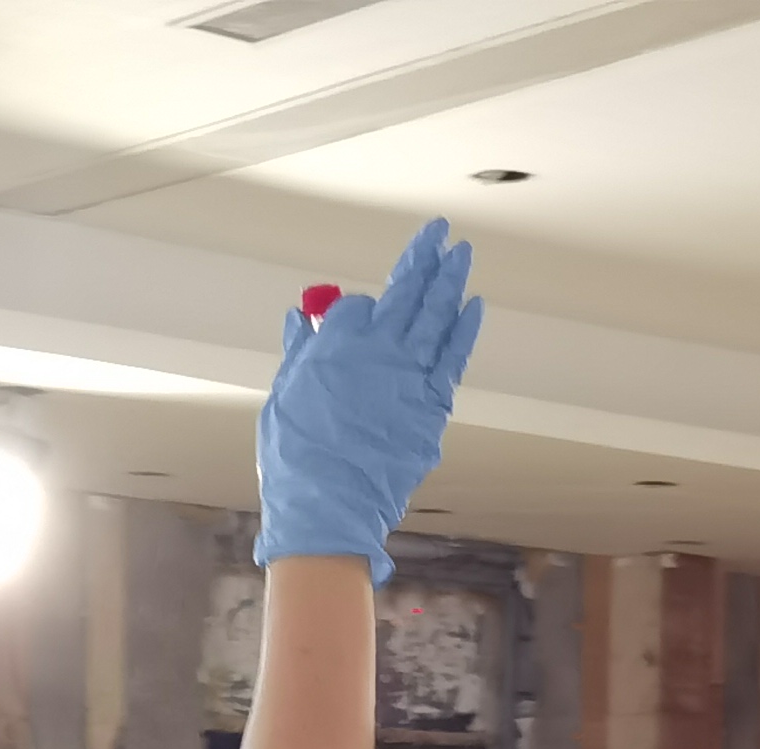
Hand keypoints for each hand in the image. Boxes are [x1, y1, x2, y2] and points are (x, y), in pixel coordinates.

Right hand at [253, 220, 481, 581]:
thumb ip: (300, 353)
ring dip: (450, 280)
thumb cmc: (297, 456)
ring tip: (461, 253)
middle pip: (407, 292)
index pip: (359, 306)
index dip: (361, 310)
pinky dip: (464, 329)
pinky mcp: (432, 405)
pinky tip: (474, 305)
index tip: (362, 317)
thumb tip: (300, 319)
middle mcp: (378, 348)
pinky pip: (453, 357)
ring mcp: (410, 375)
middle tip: (442, 232)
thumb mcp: (285, 396)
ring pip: (436, 316)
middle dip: (426, 258)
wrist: (329, 505)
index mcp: (337, 342)